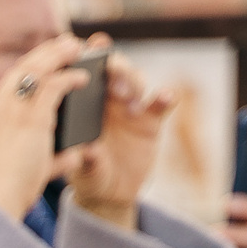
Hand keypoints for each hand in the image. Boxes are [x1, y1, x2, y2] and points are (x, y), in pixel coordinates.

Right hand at [0, 33, 90, 222]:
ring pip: (38, 70)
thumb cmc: (9, 191)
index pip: (12, 81)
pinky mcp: (31, 119)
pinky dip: (69, 78)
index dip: (31, 66)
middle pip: (23, 67)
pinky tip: (84, 77)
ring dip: (59, 55)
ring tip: (77, 48)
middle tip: (66, 42)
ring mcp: (13, 111)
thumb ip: (52, 157)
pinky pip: (53, 87)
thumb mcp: (30, 166)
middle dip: (46, 53)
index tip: (47, 59)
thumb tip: (74, 154)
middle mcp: (0, 108)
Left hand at [67, 47, 175, 228]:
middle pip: (115, 66)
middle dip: (117, 69)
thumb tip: (89, 150)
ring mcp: (130, 106)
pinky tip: (165, 96)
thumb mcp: (81, 170)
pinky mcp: (151, 120)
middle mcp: (107, 98)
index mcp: (82, 103)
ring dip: (135, 85)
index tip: (91, 54)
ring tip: (132, 107)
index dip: (89, 56)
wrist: (109, 194)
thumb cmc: (86, 175)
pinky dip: (165, 96)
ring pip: (137, 79)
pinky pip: (161, 102)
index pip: (85, 70)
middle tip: (115, 89)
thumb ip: (85, 159)